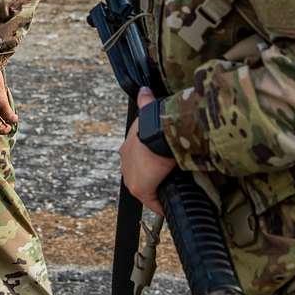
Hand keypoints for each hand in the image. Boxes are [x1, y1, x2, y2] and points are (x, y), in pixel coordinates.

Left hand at [121, 87, 175, 212]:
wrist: (157, 132)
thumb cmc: (155, 122)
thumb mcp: (148, 108)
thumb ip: (145, 100)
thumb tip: (144, 89)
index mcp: (128, 146)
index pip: (135, 159)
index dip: (146, 163)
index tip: (155, 165)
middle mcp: (126, 162)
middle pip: (137, 175)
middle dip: (149, 179)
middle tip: (164, 180)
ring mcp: (131, 176)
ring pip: (144, 188)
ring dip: (155, 190)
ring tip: (168, 192)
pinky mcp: (140, 188)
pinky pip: (151, 201)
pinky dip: (160, 203)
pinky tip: (168, 205)